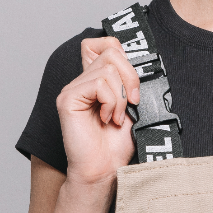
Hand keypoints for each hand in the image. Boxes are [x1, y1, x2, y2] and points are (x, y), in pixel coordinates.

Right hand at [55, 37, 138, 186]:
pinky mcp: (68, 98)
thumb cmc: (118, 144)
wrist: (106, 170)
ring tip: (116, 118)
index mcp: (96, 79)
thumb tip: (145, 62)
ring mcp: (72, 88)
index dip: (125, 56)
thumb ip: (131, 81)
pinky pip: (99, 83)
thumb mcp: (133, 106)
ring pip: (108, 68)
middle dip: (131, 78)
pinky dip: (112, 102)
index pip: (107, 43)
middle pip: (112, 52)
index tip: (134, 87)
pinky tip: (107, 119)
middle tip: (132, 104)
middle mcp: (82, 80)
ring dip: (121, 97)